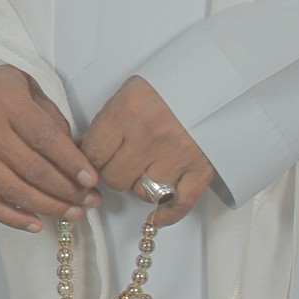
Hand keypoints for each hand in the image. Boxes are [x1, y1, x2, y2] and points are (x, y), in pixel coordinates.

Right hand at [0, 65, 100, 231]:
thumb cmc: (5, 92)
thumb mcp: (33, 91)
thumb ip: (54, 122)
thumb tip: (76, 163)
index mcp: (5, 100)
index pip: (43, 137)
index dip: (69, 161)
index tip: (91, 179)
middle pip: (31, 167)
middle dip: (66, 189)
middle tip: (89, 200)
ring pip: (13, 189)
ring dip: (47, 206)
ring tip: (73, 213)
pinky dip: (14, 218)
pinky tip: (37, 224)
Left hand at [81, 75, 214, 225]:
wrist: (215, 83)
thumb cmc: (166, 88)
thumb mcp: (128, 92)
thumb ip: (106, 123)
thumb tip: (83, 151)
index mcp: (128, 112)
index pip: (93, 153)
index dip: (88, 160)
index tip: (94, 159)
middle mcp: (150, 137)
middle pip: (115, 178)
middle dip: (113, 173)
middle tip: (120, 162)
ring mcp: (177, 156)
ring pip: (142, 193)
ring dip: (140, 186)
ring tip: (146, 169)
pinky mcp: (201, 170)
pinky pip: (178, 204)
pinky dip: (167, 214)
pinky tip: (158, 215)